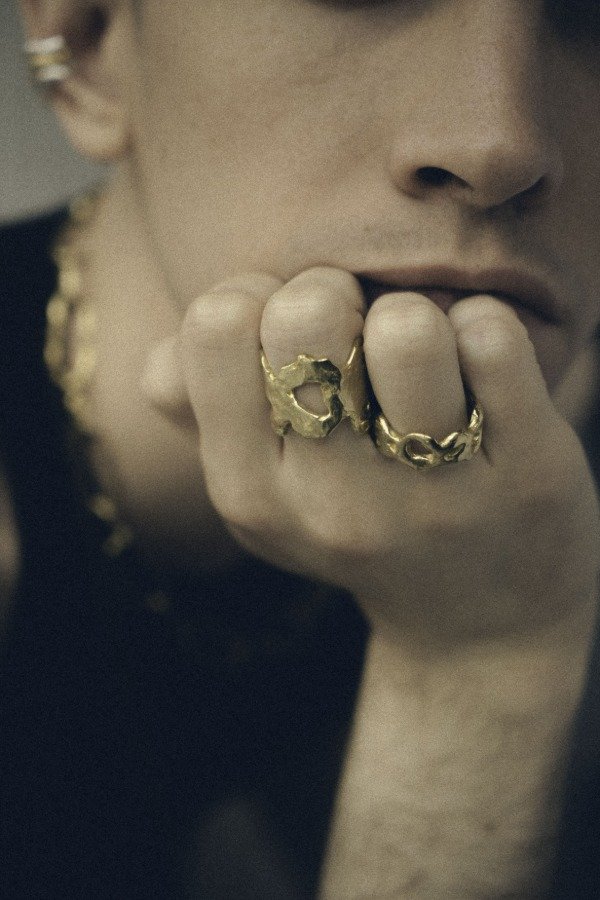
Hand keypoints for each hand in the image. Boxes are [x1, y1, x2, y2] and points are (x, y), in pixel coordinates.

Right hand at [150, 267, 599, 643]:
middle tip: (357, 334)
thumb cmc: (361, 523)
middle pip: (304, 314)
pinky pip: (495, 338)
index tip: (290, 338)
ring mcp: (434, 495)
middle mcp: (334, 506)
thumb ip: (200, 415)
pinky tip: (483, 372)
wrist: (481, 622)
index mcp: (252, 495)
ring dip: (415, 316)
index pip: (215, 326)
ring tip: (425, 362)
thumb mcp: (267, 495)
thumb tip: (162, 361)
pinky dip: (487, 327)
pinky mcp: (526, 474)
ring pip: (407, 328)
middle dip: (331, 292)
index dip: (255, 296)